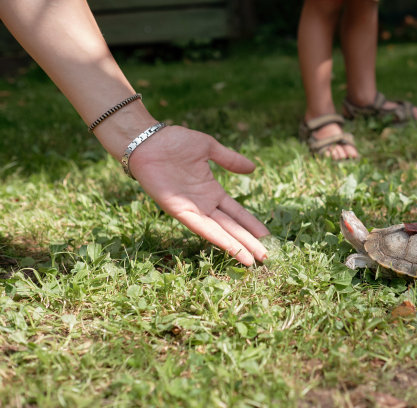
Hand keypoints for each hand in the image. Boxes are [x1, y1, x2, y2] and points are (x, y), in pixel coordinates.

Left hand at [128, 125, 268, 265]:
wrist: (148, 140)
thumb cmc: (174, 141)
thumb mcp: (209, 148)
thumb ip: (230, 159)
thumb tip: (253, 168)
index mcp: (211, 190)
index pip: (236, 212)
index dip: (251, 224)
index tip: (267, 236)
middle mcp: (203, 204)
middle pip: (232, 227)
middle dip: (249, 242)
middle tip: (267, 257)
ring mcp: (192, 209)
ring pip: (220, 232)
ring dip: (237, 246)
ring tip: (254, 260)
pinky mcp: (178, 211)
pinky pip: (202, 228)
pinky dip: (218, 239)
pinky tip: (231, 248)